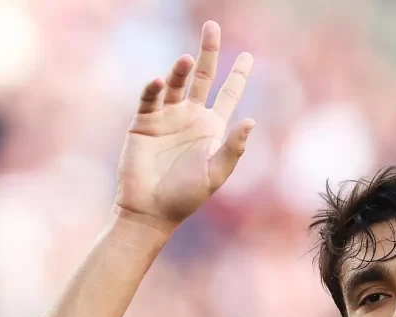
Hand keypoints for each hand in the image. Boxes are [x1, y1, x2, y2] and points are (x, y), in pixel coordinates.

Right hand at [114, 21, 253, 232]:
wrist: (150, 210)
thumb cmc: (185, 197)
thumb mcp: (215, 174)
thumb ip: (233, 149)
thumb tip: (252, 121)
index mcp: (212, 128)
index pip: (228, 95)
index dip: (238, 75)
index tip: (248, 55)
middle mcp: (190, 117)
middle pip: (202, 77)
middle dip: (208, 52)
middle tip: (213, 27)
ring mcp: (167, 117)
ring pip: (175, 83)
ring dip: (180, 70)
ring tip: (187, 59)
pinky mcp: (144, 122)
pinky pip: (149, 98)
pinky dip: (153, 88)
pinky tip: (158, 80)